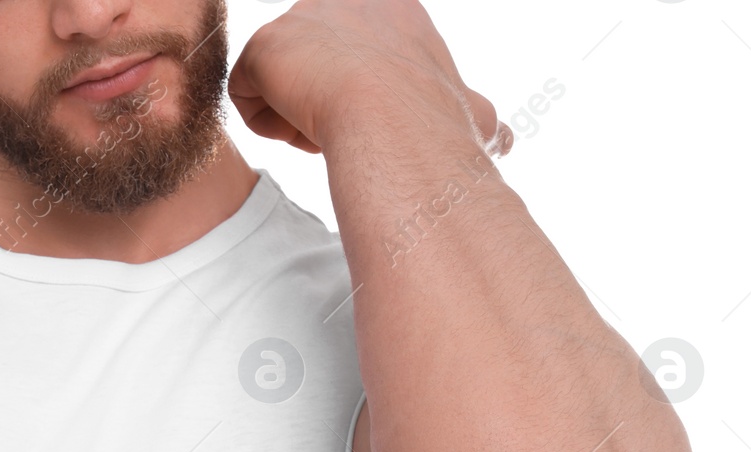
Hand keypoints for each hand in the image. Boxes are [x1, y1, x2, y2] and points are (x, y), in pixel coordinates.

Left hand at [226, 0, 510, 156]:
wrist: (392, 119)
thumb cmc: (435, 124)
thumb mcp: (473, 112)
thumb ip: (480, 117)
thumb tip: (504, 138)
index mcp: (395, 10)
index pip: (356, 59)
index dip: (362, 97)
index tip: (376, 120)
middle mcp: (345, 0)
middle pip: (316, 69)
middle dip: (326, 104)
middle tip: (350, 127)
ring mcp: (301, 17)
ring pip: (281, 84)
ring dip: (299, 118)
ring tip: (329, 128)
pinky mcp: (264, 45)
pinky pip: (246, 94)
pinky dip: (268, 124)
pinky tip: (301, 126)